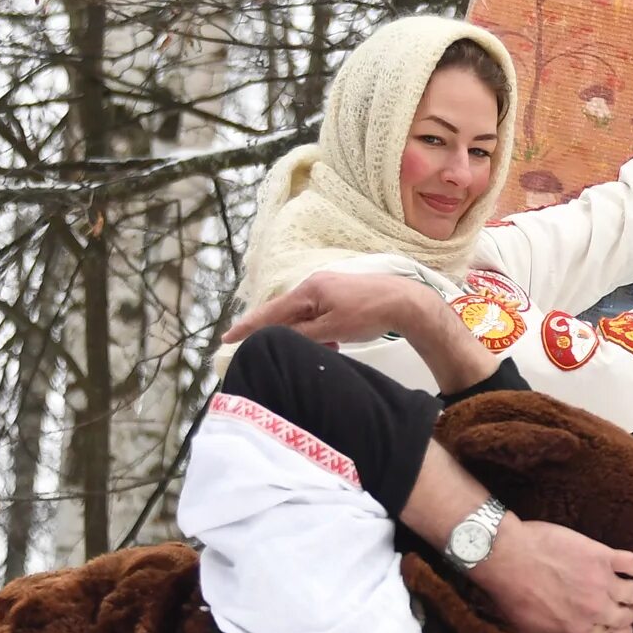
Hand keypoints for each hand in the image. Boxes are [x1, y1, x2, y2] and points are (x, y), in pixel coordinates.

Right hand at [222, 269, 447, 348]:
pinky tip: (331, 342)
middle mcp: (315, 284)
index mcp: (309, 290)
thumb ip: (302, 334)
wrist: (405, 302)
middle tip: (262, 348)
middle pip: (285, 313)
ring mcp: (328, 287)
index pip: (270, 312)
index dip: (247, 327)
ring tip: (317, 348)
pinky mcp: (341, 295)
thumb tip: (279, 339)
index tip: (226, 339)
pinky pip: (318, 314)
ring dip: (304, 334)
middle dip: (276, 332)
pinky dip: (318, 330)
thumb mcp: (331, 329)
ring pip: (303, 316)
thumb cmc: (368, 314)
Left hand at [471, 516, 632, 632]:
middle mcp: (596, 609)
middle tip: (623, 602)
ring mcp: (602, 582)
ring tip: (632, 585)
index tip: (620, 624)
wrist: (508, 558)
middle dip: (628, 611)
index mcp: (581, 630)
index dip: (621, 632)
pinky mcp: (602, 556)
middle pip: (628, 615)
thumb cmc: (514, 597)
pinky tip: (628, 565)